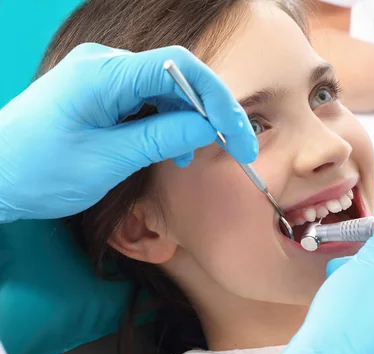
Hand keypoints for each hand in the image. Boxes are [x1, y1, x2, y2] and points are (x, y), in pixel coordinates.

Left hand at [0, 43, 256, 221]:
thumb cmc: (38, 171)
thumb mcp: (107, 160)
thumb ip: (161, 138)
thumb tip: (211, 127)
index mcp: (102, 74)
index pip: (178, 67)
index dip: (217, 98)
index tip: (237, 135)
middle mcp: (104, 65)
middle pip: (176, 77)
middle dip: (210, 113)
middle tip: (235, 150)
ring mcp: (102, 77)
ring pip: (165, 91)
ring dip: (188, 122)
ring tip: (190, 158)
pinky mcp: (101, 93)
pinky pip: (146, 101)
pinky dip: (166, 124)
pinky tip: (170, 149)